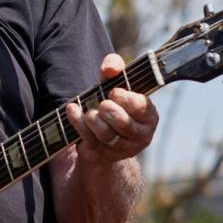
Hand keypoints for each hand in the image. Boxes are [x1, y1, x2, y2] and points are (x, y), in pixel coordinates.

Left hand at [65, 52, 157, 166]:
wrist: (101, 134)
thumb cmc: (113, 102)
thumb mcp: (115, 82)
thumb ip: (115, 67)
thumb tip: (110, 68)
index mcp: (149, 117)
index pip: (140, 107)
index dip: (125, 98)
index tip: (114, 92)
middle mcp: (140, 136)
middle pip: (123, 123)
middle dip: (108, 109)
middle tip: (102, 104)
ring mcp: (122, 149)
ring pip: (106, 134)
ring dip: (92, 118)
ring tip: (90, 112)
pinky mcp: (102, 156)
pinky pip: (88, 139)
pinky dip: (77, 122)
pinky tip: (72, 110)